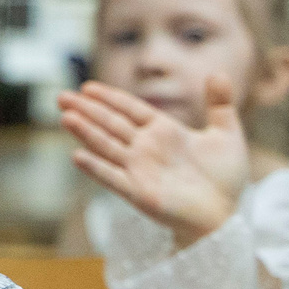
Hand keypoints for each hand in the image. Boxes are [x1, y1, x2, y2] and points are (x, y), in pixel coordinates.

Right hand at [58, 77, 248, 242]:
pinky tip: (78, 156)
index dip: (109, 97)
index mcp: (163, 131)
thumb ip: (220, 104)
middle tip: (61, 96)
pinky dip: (96, 167)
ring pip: (106, 146)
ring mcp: (139, 169)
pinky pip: (112, 178)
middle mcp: (145, 148)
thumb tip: (217, 72)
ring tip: (66, 117)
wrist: (224, 215)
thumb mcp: (227, 134)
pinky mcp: (138, 192)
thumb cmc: (224, 178)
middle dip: (86, 109)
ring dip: (85, 132)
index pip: (130, 109)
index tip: (87, 87)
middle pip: (110, 123)